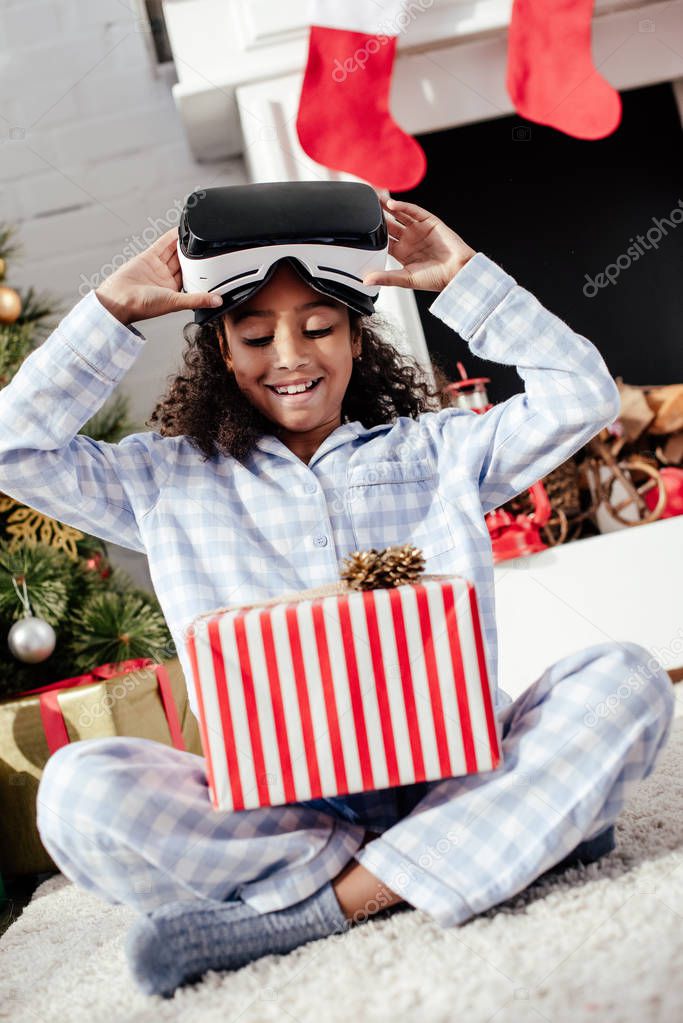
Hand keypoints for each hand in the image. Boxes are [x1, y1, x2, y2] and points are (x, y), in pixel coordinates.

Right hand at [94, 227, 223, 325]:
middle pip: (185, 263)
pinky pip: (163, 245)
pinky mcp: (148, 257)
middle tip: (205, 242)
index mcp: (176, 291)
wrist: (119, 298)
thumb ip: (197, 299)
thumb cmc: (143, 306)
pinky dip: (171, 237)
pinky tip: (180, 230)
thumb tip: (218, 301)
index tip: (212, 260)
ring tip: (195, 233)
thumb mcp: (175, 302)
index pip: (193, 277)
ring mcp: (158, 267)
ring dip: (184, 243)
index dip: (202, 269)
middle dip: (194, 253)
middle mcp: (167, 279)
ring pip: (175, 252)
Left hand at [363, 196, 475, 291]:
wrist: (457, 273)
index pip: (382, 240)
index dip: (372, 233)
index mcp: (401, 253)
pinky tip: (391, 205)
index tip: (358, 227)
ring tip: (374, 199)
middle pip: (388, 224)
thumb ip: (386, 278)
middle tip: (363, 207)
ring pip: (399, 214)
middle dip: (377, 216)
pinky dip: (403, 207)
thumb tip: (366, 280)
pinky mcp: (428, 221)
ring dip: (387, 206)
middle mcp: (408, 239)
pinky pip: (413, 211)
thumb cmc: (435, 278)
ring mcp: (418, 229)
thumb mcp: (406, 279)